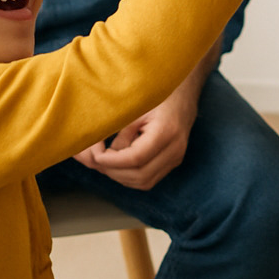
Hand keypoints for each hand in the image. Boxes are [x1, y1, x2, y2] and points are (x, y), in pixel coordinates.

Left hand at [74, 96, 197, 190]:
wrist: (182, 95)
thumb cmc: (156, 96)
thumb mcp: (136, 107)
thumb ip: (120, 132)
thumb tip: (102, 156)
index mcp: (166, 130)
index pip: (136, 158)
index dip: (112, 160)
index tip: (97, 155)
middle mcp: (175, 149)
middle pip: (140, 175)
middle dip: (114, 171)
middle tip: (98, 159)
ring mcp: (176, 158)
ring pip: (144, 182)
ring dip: (121, 176)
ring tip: (107, 161)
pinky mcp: (172, 162)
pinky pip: (149, 179)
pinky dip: (130, 176)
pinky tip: (119, 164)